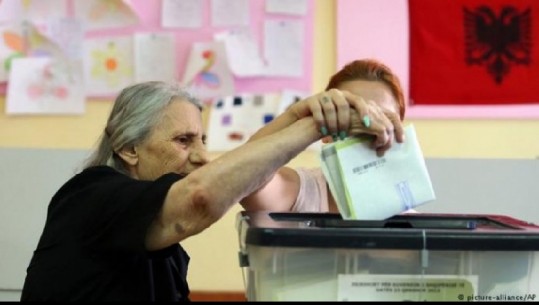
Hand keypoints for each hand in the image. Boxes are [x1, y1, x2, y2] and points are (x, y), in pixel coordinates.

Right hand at [288, 89, 404, 155]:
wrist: (306, 121)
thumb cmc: (330, 125)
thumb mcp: (348, 123)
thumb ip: (362, 125)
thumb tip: (382, 137)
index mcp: (349, 98)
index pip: (362, 102)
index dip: (368, 113)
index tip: (371, 127)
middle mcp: (339, 94)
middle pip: (350, 102)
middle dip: (355, 117)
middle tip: (357, 130)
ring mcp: (324, 96)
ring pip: (333, 108)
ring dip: (336, 123)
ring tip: (338, 136)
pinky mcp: (311, 101)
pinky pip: (318, 110)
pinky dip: (322, 122)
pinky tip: (323, 132)